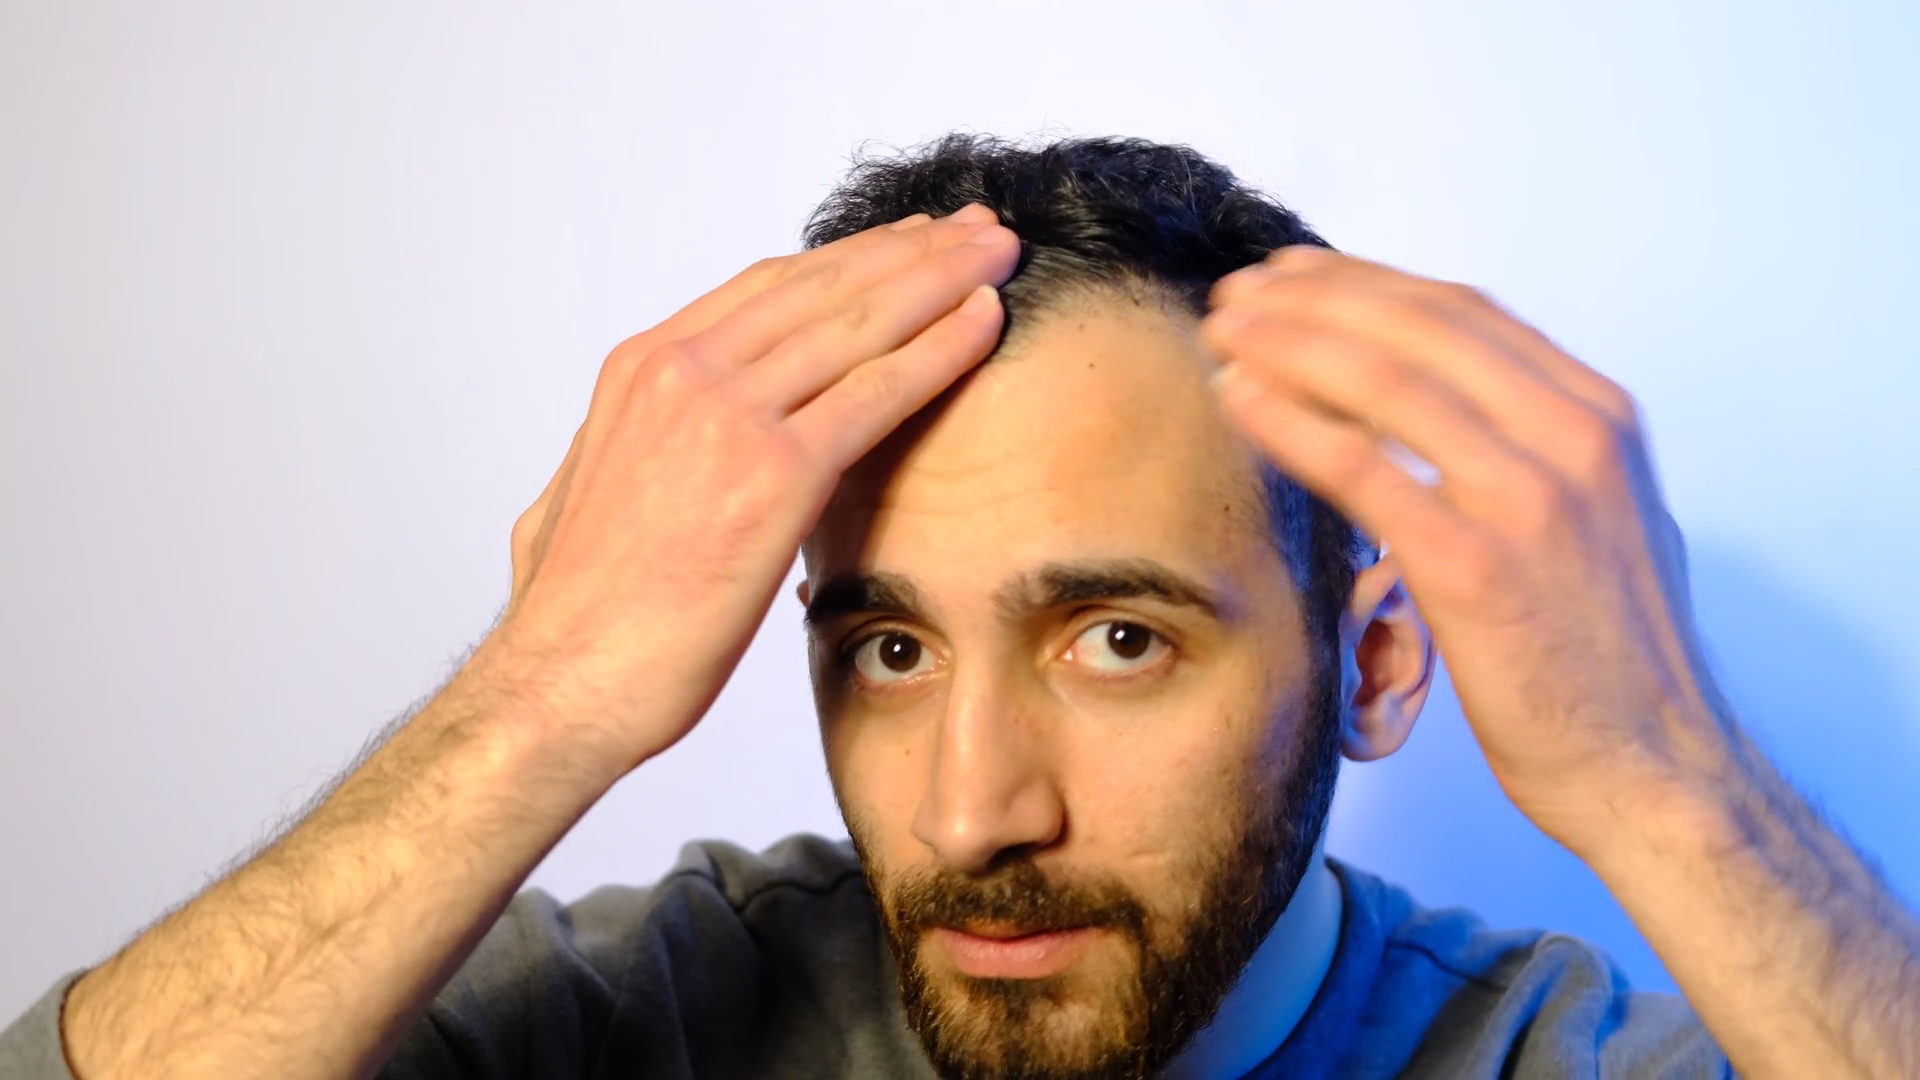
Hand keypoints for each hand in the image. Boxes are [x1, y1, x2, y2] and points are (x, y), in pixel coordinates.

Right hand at [481, 206, 1018, 769]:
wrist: (560, 683)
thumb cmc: (576, 615)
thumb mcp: (579, 495)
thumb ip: (622, 452)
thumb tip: (632, 453)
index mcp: (641, 370)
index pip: (769, 287)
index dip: (849, 259)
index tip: (905, 244)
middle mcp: (682, 372)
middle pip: (822, 286)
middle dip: (910, 250)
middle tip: (975, 227)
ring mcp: (727, 416)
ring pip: (858, 322)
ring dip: (942, 278)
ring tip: (999, 251)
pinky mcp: (774, 474)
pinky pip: (878, 392)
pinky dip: (940, 348)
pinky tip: (986, 320)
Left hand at [1200, 247, 1743, 857]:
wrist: (1654, 769)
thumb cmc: (1612, 661)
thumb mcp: (1600, 522)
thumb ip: (1538, 455)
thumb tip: (1458, 413)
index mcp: (1600, 417)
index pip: (1466, 314)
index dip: (1369, 283)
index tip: (1299, 276)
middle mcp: (1572, 438)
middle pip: (1417, 329)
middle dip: (1314, 298)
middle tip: (1239, 290)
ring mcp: (1527, 499)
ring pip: (1383, 382)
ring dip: (1287, 343)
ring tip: (1222, 329)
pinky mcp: (1475, 565)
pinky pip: (1361, 468)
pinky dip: (1289, 420)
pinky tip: (1237, 396)